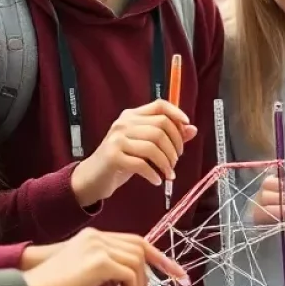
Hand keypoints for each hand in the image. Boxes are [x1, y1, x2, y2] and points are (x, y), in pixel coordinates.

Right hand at [23, 228, 188, 285]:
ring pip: (137, 264)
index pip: (136, 241)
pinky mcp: (100, 262)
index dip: (159, 257)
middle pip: (141, 249)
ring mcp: (99, 247)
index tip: (177, 272)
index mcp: (94, 237)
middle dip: (153, 272)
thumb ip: (106, 273)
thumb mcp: (84, 276)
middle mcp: (98, 237)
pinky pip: (129, 277)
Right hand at [70, 100, 197, 205]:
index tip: (187, 126)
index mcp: (132, 116)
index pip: (159, 105)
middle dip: (175, 146)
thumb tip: (192, 130)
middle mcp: (124, 124)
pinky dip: (154, 174)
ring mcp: (117, 139)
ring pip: (153, 146)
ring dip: (166, 163)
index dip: (176, 113)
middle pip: (161, 127)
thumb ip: (167, 136)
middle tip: (176, 161)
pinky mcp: (113, 157)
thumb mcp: (144, 146)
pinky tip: (157, 180)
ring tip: (169, 174)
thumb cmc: (121, 160)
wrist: (92, 177)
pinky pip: (141, 164)